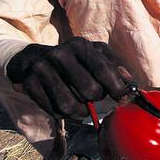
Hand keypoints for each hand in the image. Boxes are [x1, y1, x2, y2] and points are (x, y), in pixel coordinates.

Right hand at [6, 37, 131, 119]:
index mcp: (79, 45)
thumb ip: (114, 66)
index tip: (124, 99)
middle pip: (89, 90)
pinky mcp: (30, 84)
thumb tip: (130, 83)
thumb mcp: (94, 55)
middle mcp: (59, 54)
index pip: (103, 69)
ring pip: (69, 105)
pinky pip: (53, 110)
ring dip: (81, 112)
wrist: (33, 59)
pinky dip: (63, 114)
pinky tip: (65, 106)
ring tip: (83, 108)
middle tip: (94, 96)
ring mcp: (42, 68)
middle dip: (96, 98)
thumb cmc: (73, 60)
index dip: (116, 87)